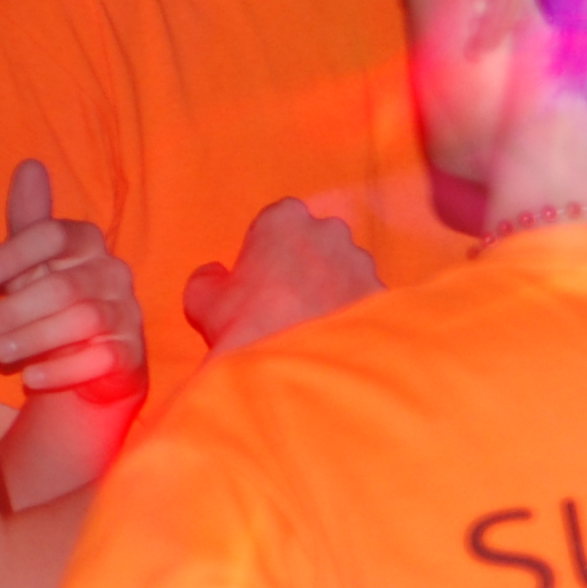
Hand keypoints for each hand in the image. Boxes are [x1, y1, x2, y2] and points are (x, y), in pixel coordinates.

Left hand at [0, 159, 145, 401]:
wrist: (86, 363)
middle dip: (14, 310)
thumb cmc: (50, 304)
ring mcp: (128, 314)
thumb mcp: (33, 261)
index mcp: (87, 243)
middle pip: (64, 286)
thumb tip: (30, 166)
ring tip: (0, 353)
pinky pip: (101, 359)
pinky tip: (32, 377)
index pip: (53, 236)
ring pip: (83, 321)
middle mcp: (114, 274)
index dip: (12, 255)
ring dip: (34, 338)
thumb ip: (29, 217)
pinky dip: (62, 369)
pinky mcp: (133, 354)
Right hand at [184, 197, 381, 357]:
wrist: (296, 370)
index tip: (268, 269)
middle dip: (312, 261)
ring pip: (350, 269)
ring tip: (318, 322)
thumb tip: (216, 274)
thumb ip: (209, 277)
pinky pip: (370, 301)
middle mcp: (329, 231)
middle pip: (322, 240)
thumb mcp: (202, 298)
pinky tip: (342, 337)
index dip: (275, 244)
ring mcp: (361, 262)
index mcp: (284, 219)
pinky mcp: (384, 295)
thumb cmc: (244, 326)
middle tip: (294, 298)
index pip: (284, 218)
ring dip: (338, 287)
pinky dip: (359, 315)